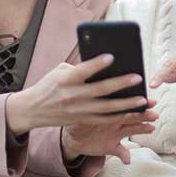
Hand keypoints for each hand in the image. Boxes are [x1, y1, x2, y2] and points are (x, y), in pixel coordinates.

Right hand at [6, 54, 150, 134]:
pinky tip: (132, 111)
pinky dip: (118, 116)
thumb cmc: (49, 85)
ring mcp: (78, 110)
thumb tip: (102, 65)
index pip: (82, 71)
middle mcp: (72, 96)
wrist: (32, 110)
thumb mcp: (59, 72)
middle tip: (138, 78)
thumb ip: (79, 68)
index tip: (111, 56)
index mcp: (65, 80)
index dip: (97, 64)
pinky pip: (104, 119)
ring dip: (126, 104)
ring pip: (106, 108)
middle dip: (121, 84)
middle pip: (100, 90)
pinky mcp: (81, 120)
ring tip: (143, 99)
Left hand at [62, 99, 158, 164]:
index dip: (138, 103)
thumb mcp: (79, 112)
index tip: (148, 101)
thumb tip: (88, 98)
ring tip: (152, 128)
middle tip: (154, 114)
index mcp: (110, 110)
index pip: (126, 104)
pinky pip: (121, 151)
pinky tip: (127, 159)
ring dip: (142, 129)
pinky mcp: (112, 146)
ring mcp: (115, 133)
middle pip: (133, 116)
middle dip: (144, 115)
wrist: (72, 136)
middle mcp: (116, 121)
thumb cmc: (77, 119)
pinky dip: (125, 156)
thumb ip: (86, 107)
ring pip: (132, 130)